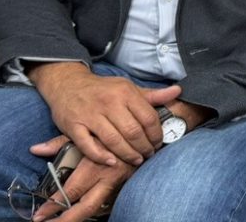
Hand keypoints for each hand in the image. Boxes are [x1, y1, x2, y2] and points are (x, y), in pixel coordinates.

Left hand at [29, 136, 133, 221]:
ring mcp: (120, 182)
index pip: (71, 190)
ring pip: (99, 207)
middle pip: (87, 206)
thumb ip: (59, 143)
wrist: (141, 129)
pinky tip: (80, 212)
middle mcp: (109, 176)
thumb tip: (35, 149)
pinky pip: (108, 201)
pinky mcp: (126, 184)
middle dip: (67, 220)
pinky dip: (93, 207)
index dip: (54, 204)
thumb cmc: (109, 128)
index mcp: (96, 163)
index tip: (39, 214)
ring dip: (79, 217)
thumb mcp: (84, 131)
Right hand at [30, 62, 180, 166]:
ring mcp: (90, 114)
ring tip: (136, 160)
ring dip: (127, 154)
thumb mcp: (128, 88)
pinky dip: (100, 156)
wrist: (68, 84)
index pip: (148, 117)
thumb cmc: (103, 90)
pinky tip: (111, 162)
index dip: (156, 134)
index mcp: (125, 92)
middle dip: (144, 147)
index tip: (158, 143)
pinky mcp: (73, 126)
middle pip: (132, 132)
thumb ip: (152, 95)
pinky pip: (88, 145)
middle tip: (148, 154)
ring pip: (113, 140)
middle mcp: (108, 102)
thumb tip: (178, 91)